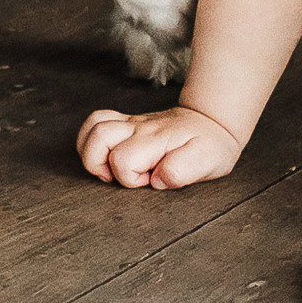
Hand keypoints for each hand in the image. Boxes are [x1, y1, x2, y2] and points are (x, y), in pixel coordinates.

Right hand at [76, 106, 241, 189]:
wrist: (212, 122)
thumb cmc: (210, 146)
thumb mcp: (208, 161)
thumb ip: (183, 170)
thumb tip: (157, 179)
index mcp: (157, 139)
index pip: (124, 160)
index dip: (131, 179)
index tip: (150, 181)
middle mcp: (140, 128)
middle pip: (100, 137)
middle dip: (100, 165)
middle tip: (119, 179)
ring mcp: (132, 123)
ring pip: (94, 127)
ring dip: (91, 153)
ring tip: (108, 169)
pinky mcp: (127, 123)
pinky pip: (96, 121)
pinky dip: (89, 140)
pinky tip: (104, 155)